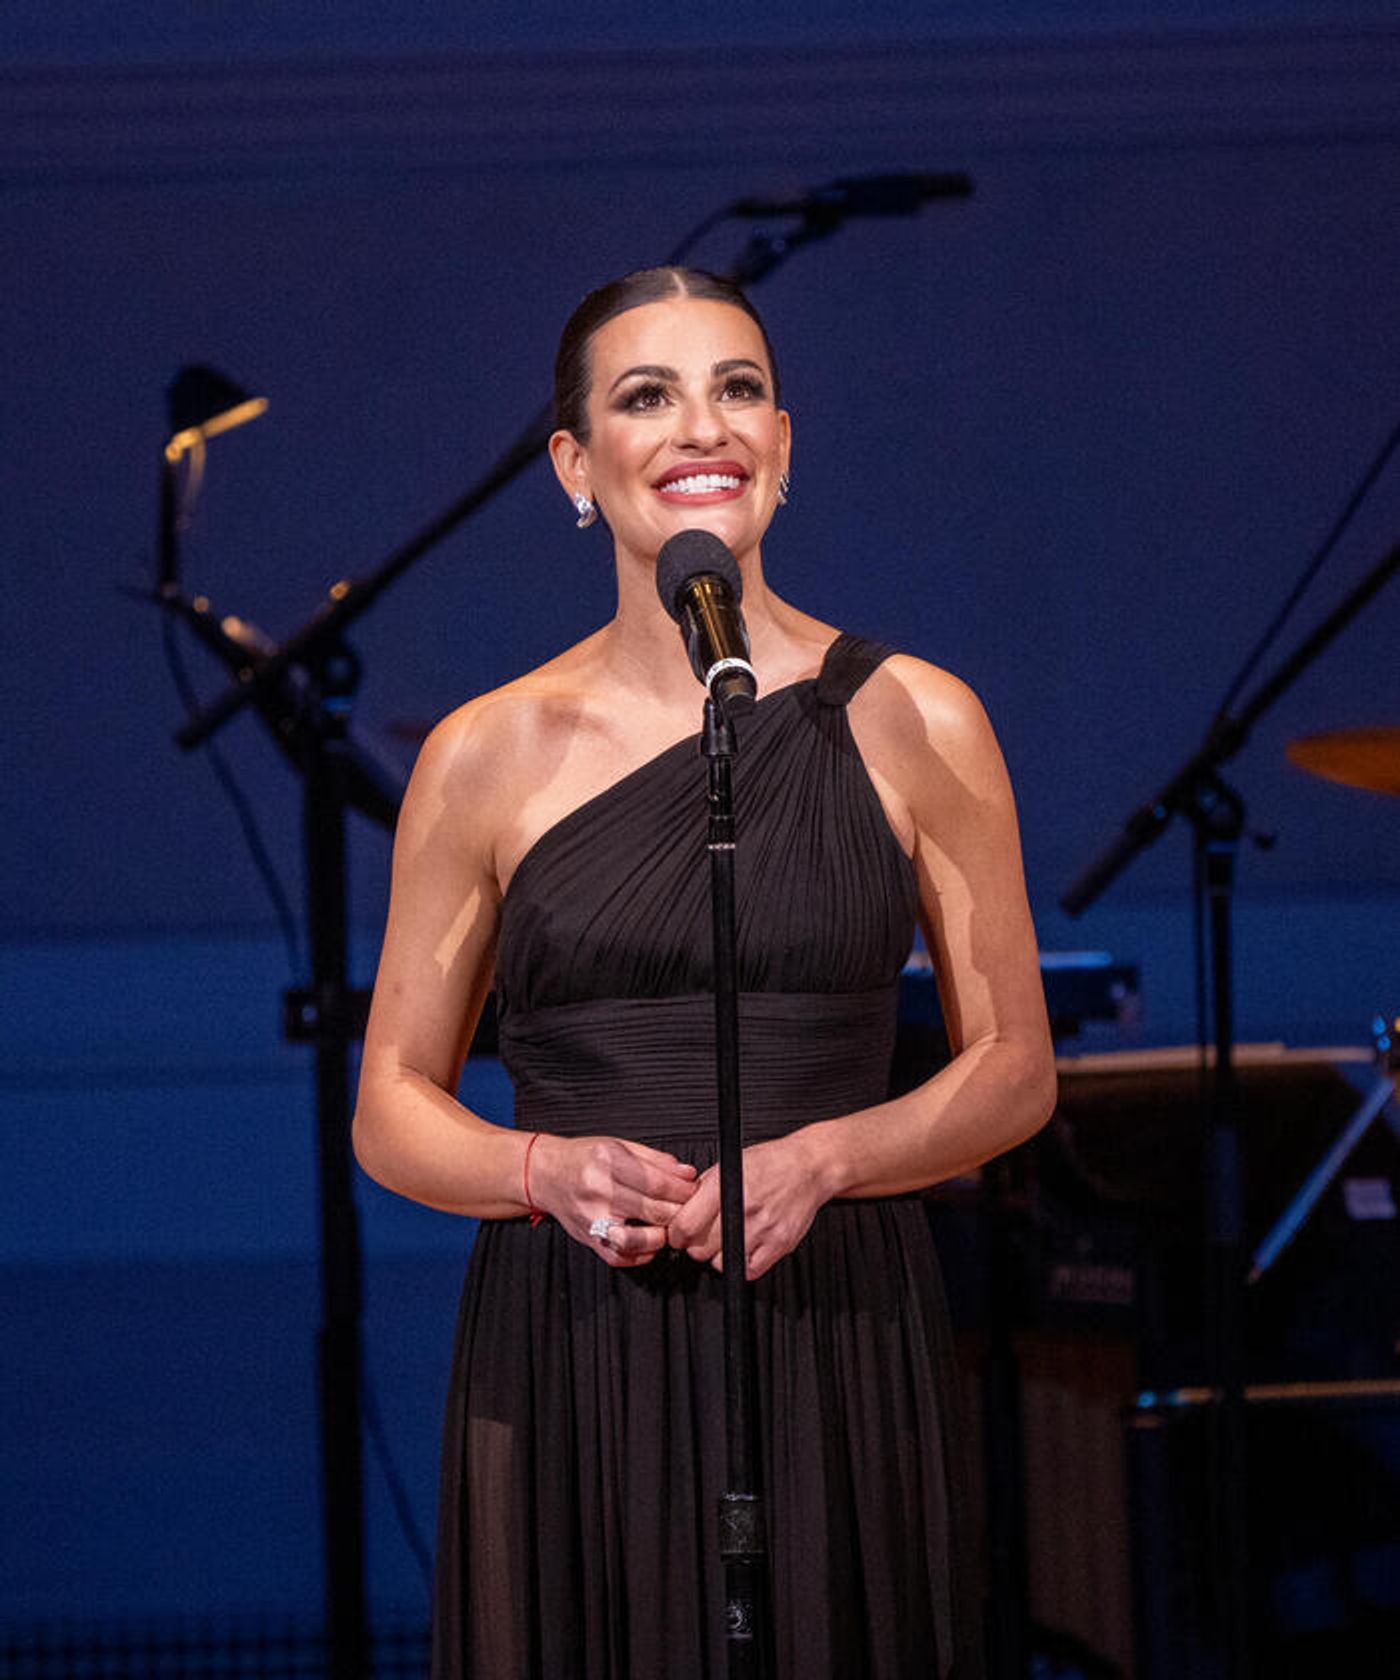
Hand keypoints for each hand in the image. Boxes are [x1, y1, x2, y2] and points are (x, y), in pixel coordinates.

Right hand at [528, 1133, 698, 1267]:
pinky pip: (621, 1257)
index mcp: (609, 1162)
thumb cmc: (583, 1158)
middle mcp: (599, 1192)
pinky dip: (642, 1254)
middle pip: (654, 1211)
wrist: (547, 1174)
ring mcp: (592, 1219)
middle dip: (680, 1212)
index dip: (684, 1190)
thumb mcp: (619, 1145)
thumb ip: (656, 1160)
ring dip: (663, 1235)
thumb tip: (687, 1173)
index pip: (659, 1183)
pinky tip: (649, 1241)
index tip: (694, 1191)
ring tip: (668, 1225)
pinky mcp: (588, 1239)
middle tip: (690, 1210)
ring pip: (641, 1239)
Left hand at [665, 1133, 830, 1279]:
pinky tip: (744, 1246)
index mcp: (725, 1185)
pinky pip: (748, 1271)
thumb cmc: (770, 1163)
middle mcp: (743, 1208)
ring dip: (718, 1255)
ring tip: (727, 1238)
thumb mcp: (728, 1164)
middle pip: (699, 1248)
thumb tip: (679, 1211)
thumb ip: (702, 1189)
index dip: (676, 1234)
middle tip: (703, 1235)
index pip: (685, 1225)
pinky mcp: (780, 1244)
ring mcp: (763, 1228)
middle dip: (695, 1244)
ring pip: (720, 1262)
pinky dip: (741, 1263)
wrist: (808, 1168)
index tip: (678, 1234)